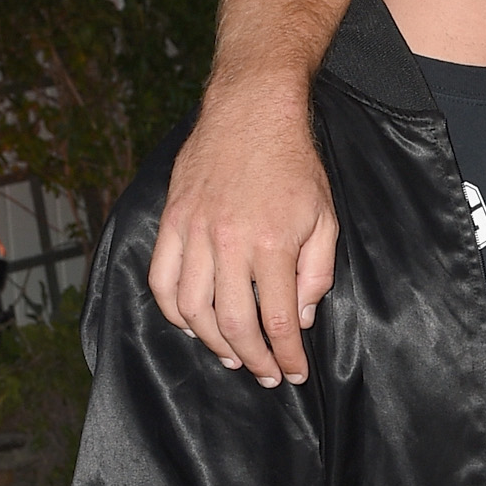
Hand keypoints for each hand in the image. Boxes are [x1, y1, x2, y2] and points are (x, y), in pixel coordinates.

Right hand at [150, 81, 337, 387]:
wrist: (251, 111)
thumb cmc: (294, 165)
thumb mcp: (324, 218)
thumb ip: (316, 273)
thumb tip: (300, 319)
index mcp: (273, 244)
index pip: (278, 320)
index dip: (287, 356)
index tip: (294, 373)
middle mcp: (229, 242)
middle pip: (232, 323)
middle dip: (252, 359)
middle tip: (265, 374)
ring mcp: (194, 232)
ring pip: (192, 309)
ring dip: (211, 342)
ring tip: (231, 355)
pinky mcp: (172, 221)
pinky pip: (162, 279)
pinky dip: (173, 310)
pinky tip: (190, 324)